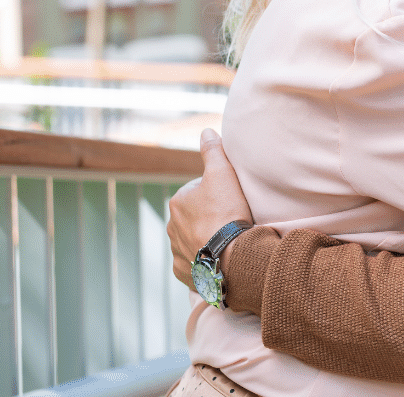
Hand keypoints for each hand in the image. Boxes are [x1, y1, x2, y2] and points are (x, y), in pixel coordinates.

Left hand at [168, 128, 253, 287]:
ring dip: (205, 240)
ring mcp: (177, 252)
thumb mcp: (223, 173)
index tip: (231, 201)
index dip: (216, 194)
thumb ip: (213, 151)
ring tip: (227, 242)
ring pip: (192, 241)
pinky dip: (204, 262)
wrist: (232, 255)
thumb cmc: (227, 211)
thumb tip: (205, 131)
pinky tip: (218, 259)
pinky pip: (193, 264)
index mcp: (177, 202)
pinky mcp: (185, 273)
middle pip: (193, 218)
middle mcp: (172, 228)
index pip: (197, 192)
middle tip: (231, 221)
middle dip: (208, 218)